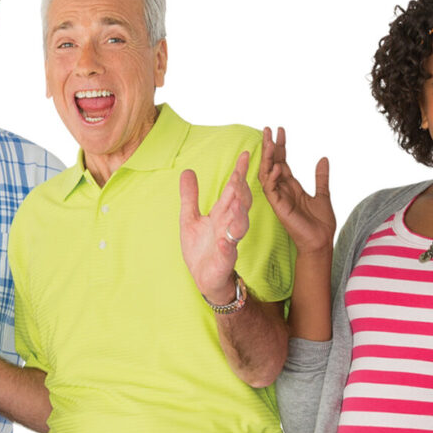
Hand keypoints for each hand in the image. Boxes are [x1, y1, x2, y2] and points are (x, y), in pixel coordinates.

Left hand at [179, 152, 252, 301]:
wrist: (203, 278)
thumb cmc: (200, 249)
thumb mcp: (189, 219)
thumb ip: (190, 196)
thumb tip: (187, 171)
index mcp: (222, 214)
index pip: (233, 190)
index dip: (239, 173)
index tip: (245, 154)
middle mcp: (228, 225)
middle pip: (239, 204)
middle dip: (241, 190)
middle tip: (239, 175)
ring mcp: (228, 242)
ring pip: (239, 226)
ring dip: (238, 215)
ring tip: (235, 203)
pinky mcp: (224, 260)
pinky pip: (228, 252)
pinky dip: (227, 246)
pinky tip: (225, 241)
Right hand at [258, 126, 334, 256]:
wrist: (320, 241)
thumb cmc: (320, 222)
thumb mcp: (323, 193)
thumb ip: (321, 176)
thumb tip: (323, 158)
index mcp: (291, 186)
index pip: (282, 161)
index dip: (280, 146)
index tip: (280, 130)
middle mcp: (282, 190)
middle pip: (271, 164)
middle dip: (269, 147)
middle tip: (267, 129)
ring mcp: (279, 198)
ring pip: (267, 174)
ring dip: (267, 158)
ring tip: (268, 142)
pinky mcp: (279, 207)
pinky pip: (271, 189)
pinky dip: (273, 177)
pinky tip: (278, 166)